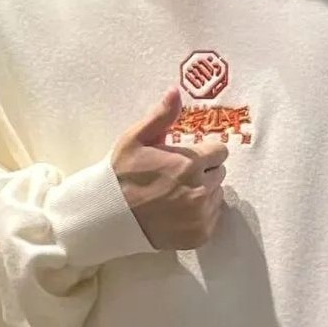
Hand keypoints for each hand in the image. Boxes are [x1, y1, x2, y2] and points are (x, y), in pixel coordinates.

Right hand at [112, 86, 228, 249]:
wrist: (107, 215)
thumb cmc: (122, 173)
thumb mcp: (136, 138)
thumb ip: (161, 115)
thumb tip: (176, 91)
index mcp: (190, 163)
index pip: (220, 152)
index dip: (204, 152)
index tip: (187, 157)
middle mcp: (200, 190)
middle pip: (219, 173)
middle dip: (204, 170)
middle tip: (179, 175)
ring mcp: (200, 215)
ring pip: (216, 195)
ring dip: (203, 192)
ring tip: (177, 193)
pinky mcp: (199, 235)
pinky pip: (212, 218)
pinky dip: (201, 214)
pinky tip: (179, 211)